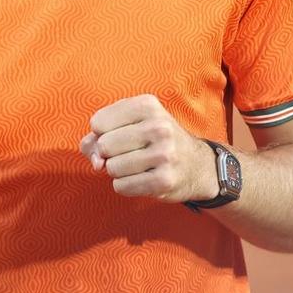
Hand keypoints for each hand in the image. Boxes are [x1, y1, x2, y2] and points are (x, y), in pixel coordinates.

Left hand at [79, 94, 218, 202]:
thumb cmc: (154, 140)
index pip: (98, 122)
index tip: (119, 134)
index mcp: (148, 105)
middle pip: (104, 146)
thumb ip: (99, 135)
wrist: (197, 165)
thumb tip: (95, 160)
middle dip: (109, 154)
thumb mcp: (130, 123)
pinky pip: (121, 186)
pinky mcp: (165, 181)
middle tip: (128, 152)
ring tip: (137, 165)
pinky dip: (125, 185)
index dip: (101, 133)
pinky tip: (141, 178)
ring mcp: (164, 154)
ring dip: (117, 171)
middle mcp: (159, 127)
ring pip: (112, 168)